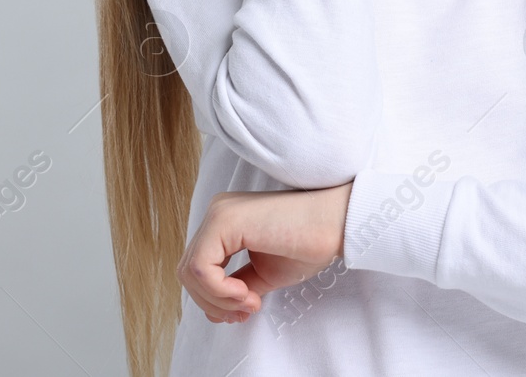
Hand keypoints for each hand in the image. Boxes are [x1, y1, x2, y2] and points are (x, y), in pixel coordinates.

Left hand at [177, 182, 352, 323]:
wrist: (336, 223)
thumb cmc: (309, 243)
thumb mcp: (264, 272)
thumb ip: (237, 287)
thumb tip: (216, 310)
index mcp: (224, 223)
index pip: (198, 268)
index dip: (214, 298)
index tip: (245, 310)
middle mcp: (217, 213)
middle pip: (188, 272)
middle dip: (214, 302)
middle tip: (245, 311)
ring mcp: (218, 214)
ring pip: (190, 271)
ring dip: (218, 299)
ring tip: (250, 301)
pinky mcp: (223, 221)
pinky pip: (201, 268)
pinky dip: (220, 290)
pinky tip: (246, 293)